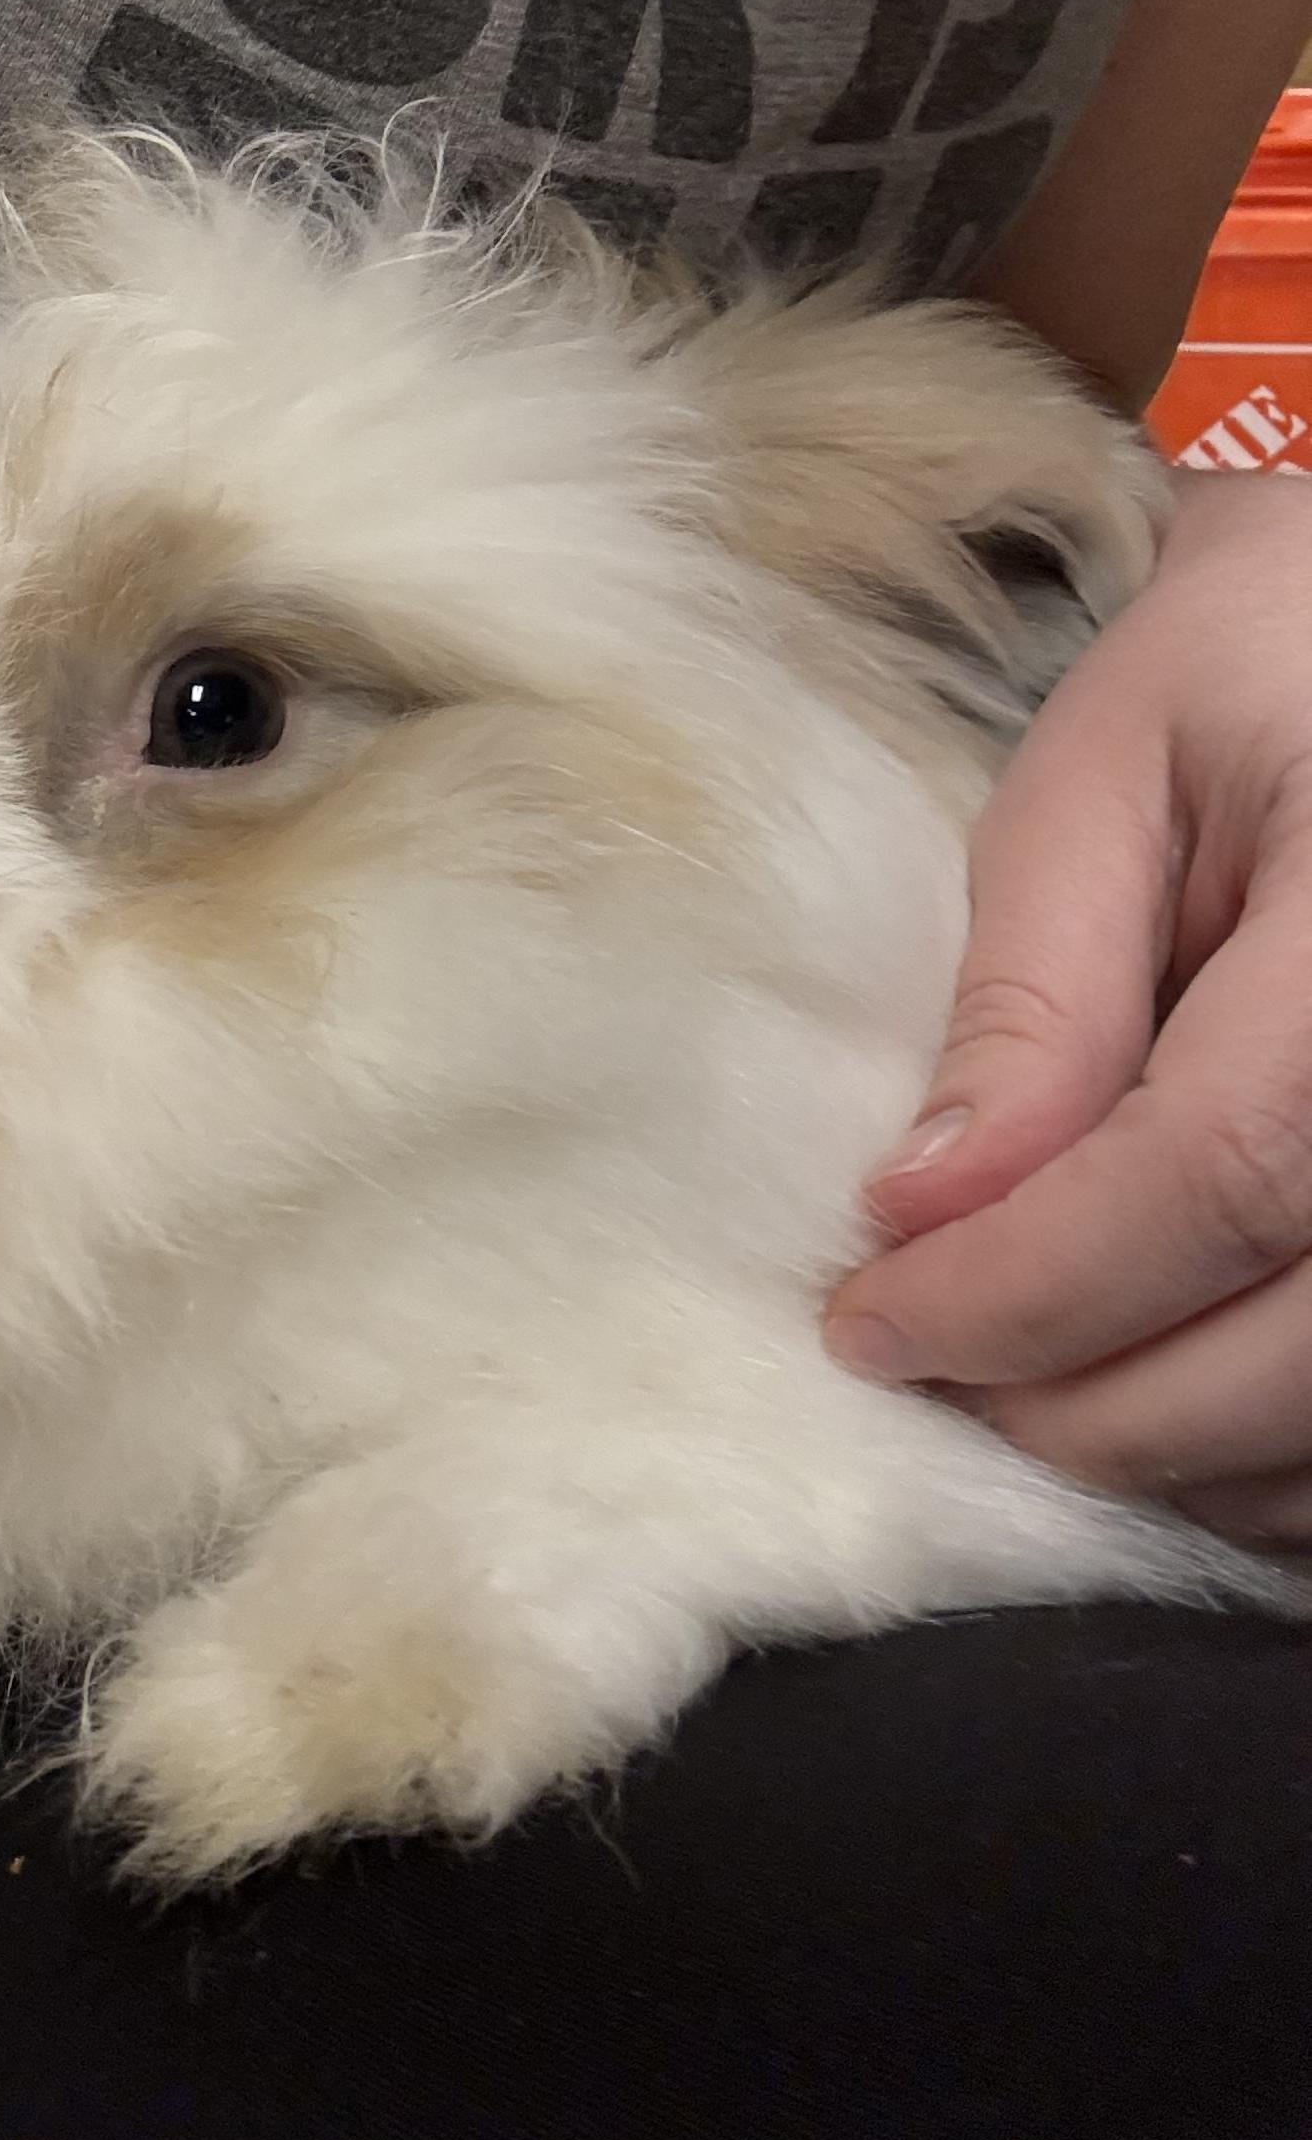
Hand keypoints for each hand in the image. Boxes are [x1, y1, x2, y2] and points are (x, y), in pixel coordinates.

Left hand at [824, 469, 1311, 1546]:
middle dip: (1085, 1403)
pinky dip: (1278, 1454)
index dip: (1028, 1286)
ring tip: (1031, 1379)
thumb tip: (924, 1217)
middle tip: (932, 1369)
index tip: (870, 1323)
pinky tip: (1168, 1388)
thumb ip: (1030, 1002)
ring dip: (1185, 1454)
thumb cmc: (1245, 685)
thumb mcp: (1101, 782)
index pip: (1217, 1174)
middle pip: (1306, 1345)